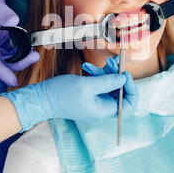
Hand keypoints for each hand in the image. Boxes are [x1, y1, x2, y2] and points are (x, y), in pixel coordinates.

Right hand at [0, 0, 37, 85]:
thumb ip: (0, 12)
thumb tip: (14, 21)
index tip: (12, 79)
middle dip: (13, 63)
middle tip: (32, 58)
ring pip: (2, 54)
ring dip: (17, 57)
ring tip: (33, 54)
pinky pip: (6, 45)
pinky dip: (17, 48)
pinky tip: (27, 46)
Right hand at [1, 71, 137, 132]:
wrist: (42, 98)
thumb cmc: (62, 94)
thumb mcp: (87, 85)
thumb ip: (107, 81)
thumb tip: (124, 79)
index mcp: (105, 110)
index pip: (129, 104)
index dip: (131, 89)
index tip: (125, 74)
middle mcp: (102, 107)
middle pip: (120, 91)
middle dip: (117, 75)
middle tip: (113, 61)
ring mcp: (96, 101)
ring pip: (109, 85)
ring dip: (105, 72)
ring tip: (96, 63)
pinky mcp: (89, 94)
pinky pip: (99, 83)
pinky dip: (96, 74)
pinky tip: (87, 68)